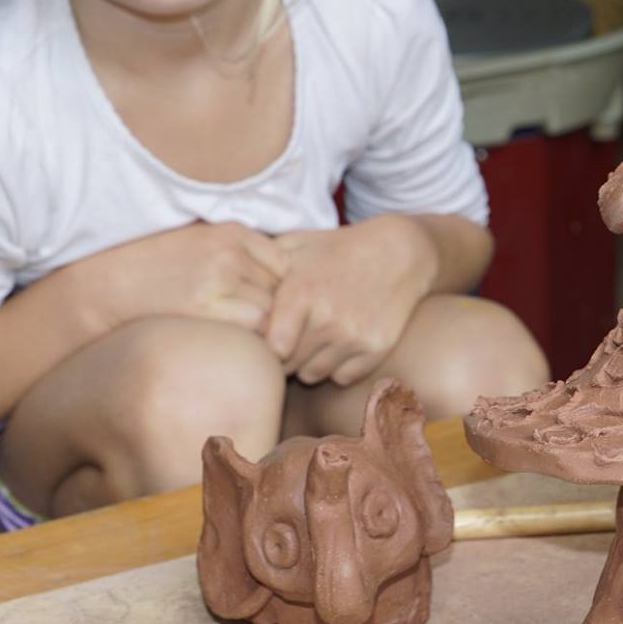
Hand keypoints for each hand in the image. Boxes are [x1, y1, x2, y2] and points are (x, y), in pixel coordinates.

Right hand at [85, 221, 286, 334]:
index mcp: (232, 232)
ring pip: (272, 311)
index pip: (283, 264)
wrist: (108, 285)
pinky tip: (234, 346)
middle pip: (282, 289)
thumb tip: (281, 277)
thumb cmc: (155, 269)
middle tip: (260, 329)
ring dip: (266, 329)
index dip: (277, 289)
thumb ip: (238, 253)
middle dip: (275, 310)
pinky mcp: (205, 307)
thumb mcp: (201, 243)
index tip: (262, 306)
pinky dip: (253, 341)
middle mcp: (230, 252)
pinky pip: (255, 329)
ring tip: (246, 340)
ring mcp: (219, 279)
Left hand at [265, 217, 437, 386]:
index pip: (269, 346)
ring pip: (314, 374)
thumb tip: (222, 285)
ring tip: (314, 340)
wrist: (400, 252)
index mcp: (301, 293)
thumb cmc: (338, 249)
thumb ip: (260, 267)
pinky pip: (342, 376)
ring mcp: (353, 336)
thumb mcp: (296, 247)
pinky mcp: (375, 348)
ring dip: (309, 363)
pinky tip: (339, 343)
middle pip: (289, 364)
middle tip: (289, 340)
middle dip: (285, 356)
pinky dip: (337, 366)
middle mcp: (327, 318)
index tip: (265, 338)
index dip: (264, 345)